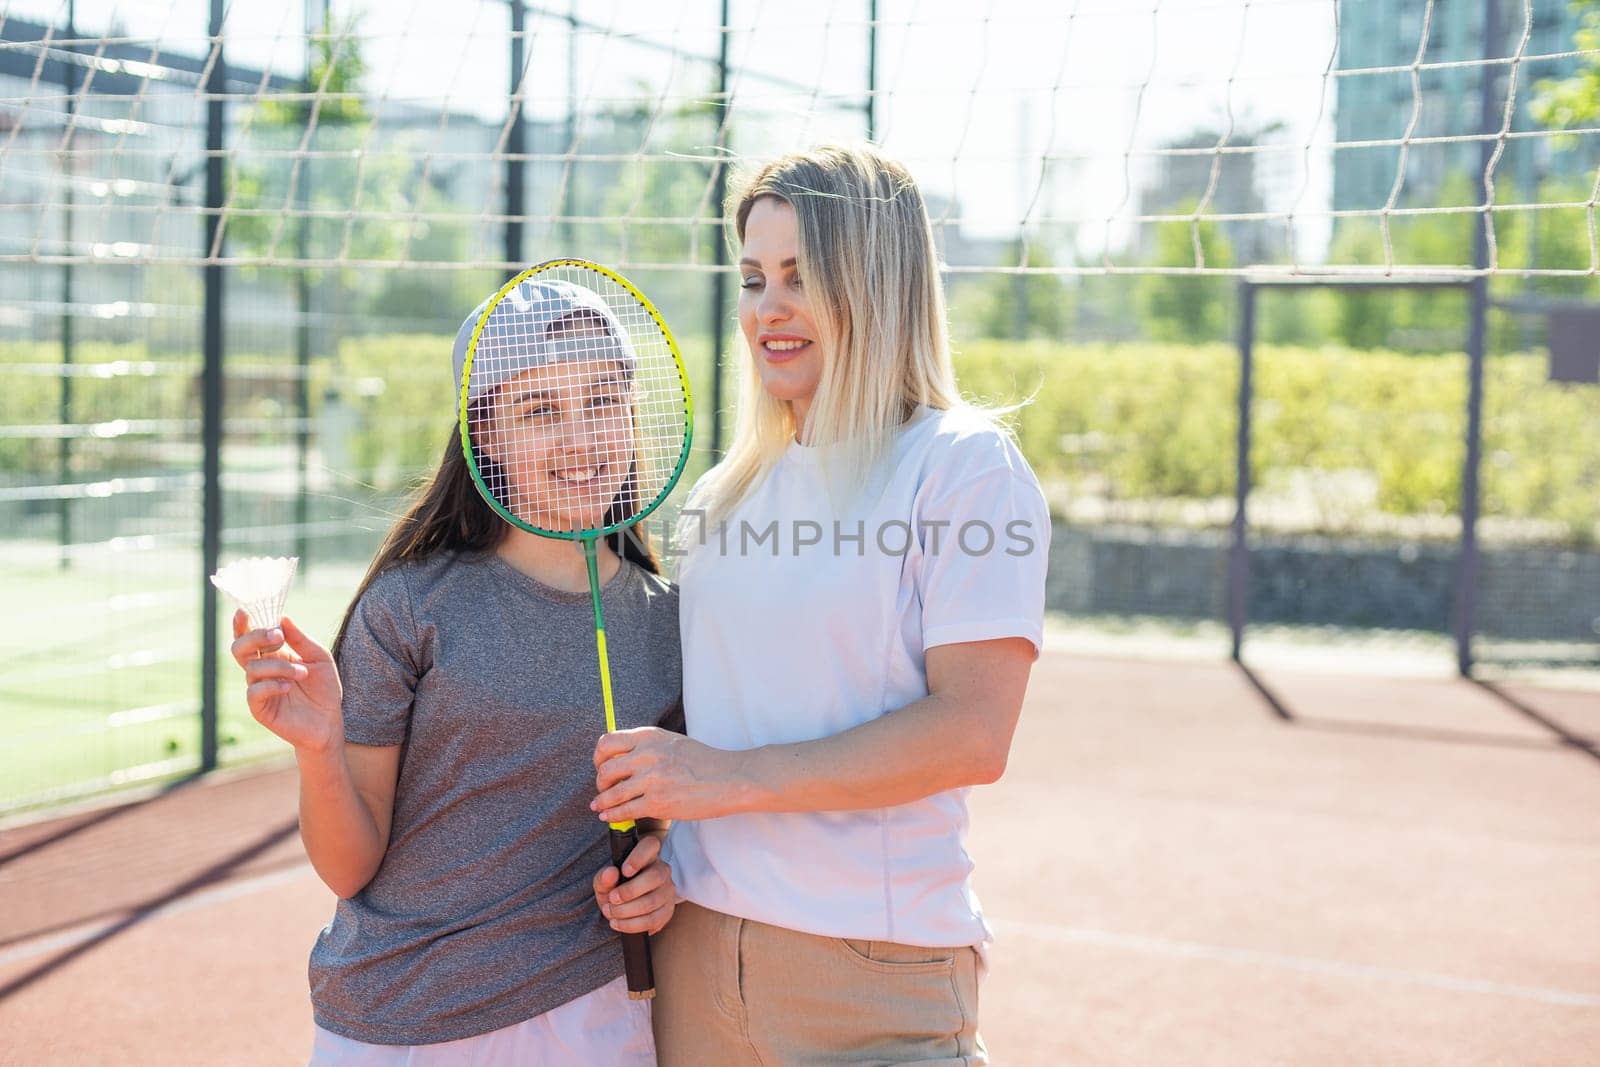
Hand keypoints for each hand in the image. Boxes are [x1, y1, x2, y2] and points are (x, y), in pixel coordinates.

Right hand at [228, 610, 343, 753]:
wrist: (329, 721)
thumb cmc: (324, 688)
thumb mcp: (319, 658)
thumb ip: (301, 639)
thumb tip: (283, 618)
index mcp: (273, 655)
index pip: (249, 636)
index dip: (242, 624)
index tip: (244, 611)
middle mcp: (261, 669)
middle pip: (239, 648)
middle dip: (255, 637)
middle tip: (277, 636)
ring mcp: (258, 689)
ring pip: (252, 668)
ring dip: (279, 666)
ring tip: (303, 673)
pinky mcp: (259, 708)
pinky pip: (254, 691)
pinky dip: (271, 685)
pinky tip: (288, 687)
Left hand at [591, 727, 742, 823]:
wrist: (730, 778)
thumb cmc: (704, 761)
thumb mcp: (673, 742)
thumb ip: (648, 746)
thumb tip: (622, 758)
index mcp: (650, 736)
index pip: (608, 743)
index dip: (599, 758)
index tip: (601, 767)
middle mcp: (647, 754)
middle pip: (605, 769)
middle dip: (600, 783)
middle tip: (603, 789)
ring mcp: (652, 779)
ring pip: (612, 793)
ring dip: (602, 802)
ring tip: (599, 807)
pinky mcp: (658, 803)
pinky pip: (624, 811)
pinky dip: (612, 816)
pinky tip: (609, 817)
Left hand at [591, 832, 676, 935]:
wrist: (621, 909)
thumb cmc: (614, 889)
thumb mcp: (603, 882)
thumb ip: (603, 877)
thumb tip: (610, 872)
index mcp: (647, 856)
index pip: (650, 845)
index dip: (639, 857)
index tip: (624, 871)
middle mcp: (662, 870)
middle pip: (655, 877)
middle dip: (629, 891)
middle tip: (611, 899)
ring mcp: (668, 890)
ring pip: (652, 901)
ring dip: (627, 911)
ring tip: (610, 912)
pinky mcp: (667, 910)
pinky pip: (654, 919)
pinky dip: (632, 925)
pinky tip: (618, 923)